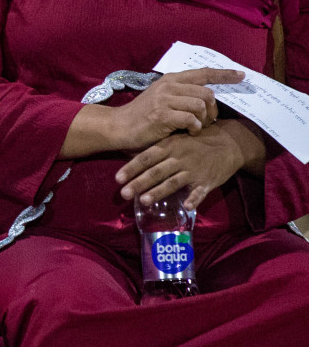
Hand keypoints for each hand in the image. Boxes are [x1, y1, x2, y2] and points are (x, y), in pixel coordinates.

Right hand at [107, 68, 241, 150]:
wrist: (120, 126)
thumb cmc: (143, 115)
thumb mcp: (162, 98)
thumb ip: (182, 94)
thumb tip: (209, 98)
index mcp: (171, 79)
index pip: (203, 72)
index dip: (224, 74)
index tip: (242, 76)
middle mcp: (169, 85)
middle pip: (207, 92)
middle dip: (213, 110)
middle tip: (207, 122)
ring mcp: (165, 99)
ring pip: (201, 104)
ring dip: (204, 120)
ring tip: (197, 128)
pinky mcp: (162, 114)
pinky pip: (191, 119)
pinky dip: (195, 128)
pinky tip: (189, 132)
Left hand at [117, 121, 247, 209]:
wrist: (229, 142)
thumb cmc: (196, 141)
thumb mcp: (175, 139)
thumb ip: (157, 149)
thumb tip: (131, 157)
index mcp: (169, 146)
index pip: (146, 157)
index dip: (131, 168)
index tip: (117, 178)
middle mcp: (179, 158)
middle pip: (156, 172)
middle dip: (138, 183)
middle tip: (124, 194)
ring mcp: (194, 170)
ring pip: (173, 182)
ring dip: (158, 192)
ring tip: (143, 201)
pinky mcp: (207, 181)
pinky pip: (200, 191)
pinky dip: (193, 199)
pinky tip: (186, 207)